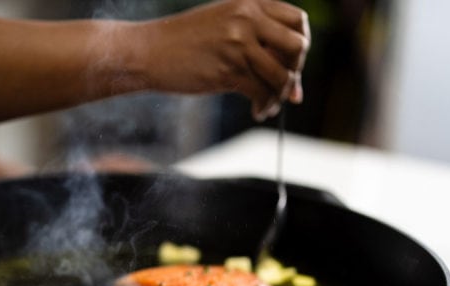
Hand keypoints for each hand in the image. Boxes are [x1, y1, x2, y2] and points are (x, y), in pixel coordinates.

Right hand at [137, 0, 309, 120]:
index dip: (301, 44)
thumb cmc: (182, 42)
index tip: (292, 63)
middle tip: (285, 86)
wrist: (147, 52)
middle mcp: (247, 19)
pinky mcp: (228, 70)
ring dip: (281, 95)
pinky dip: (265, 106)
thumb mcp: (221, 23)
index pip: (297, 20)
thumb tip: (290, 73)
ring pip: (281, 75)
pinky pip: (262, 92)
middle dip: (296, 71)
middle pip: (297, 46)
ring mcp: (238, 44)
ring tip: (269, 104)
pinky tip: (257, 111)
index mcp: (248, 3)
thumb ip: (253, 36)